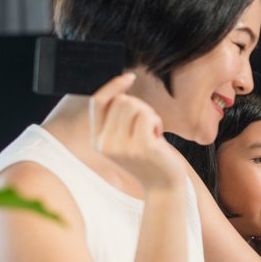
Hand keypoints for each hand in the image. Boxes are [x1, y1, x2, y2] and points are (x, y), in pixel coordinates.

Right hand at [89, 72, 184, 191]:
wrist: (163, 185)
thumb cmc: (148, 156)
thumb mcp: (126, 137)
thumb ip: (118, 117)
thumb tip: (120, 86)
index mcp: (97, 139)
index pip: (98, 102)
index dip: (112, 86)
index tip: (129, 76)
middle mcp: (105, 144)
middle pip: (121, 101)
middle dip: (139, 106)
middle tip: (148, 125)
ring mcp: (122, 147)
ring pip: (134, 106)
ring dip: (148, 114)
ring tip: (152, 132)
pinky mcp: (141, 147)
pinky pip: (148, 116)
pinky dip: (156, 122)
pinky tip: (158, 137)